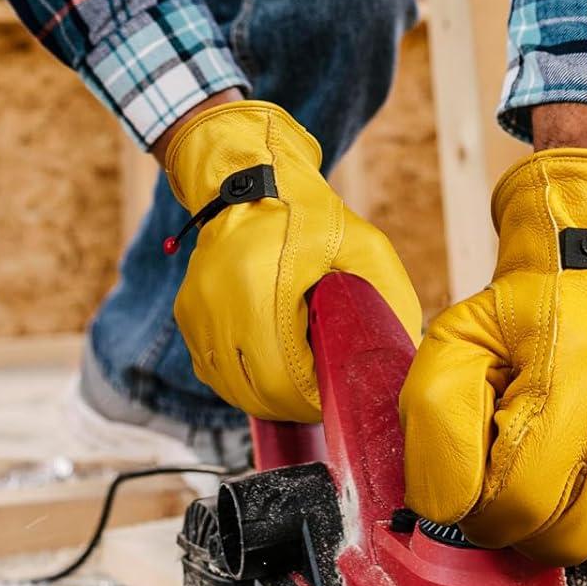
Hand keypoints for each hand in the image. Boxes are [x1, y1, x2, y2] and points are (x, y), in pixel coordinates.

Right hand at [165, 100, 421, 421]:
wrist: (252, 181)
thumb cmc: (311, 216)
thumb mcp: (364, 247)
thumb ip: (390, 300)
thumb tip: (400, 359)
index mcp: (261, 286)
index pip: (282, 380)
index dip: (311, 400)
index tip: (333, 393)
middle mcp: (218, 303)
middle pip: (252, 392)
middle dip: (290, 404)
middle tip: (319, 396)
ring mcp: (196, 309)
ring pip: (227, 386)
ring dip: (261, 396)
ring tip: (294, 384)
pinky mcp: (185, 313)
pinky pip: (210, 368)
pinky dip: (237, 377)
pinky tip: (264, 367)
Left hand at [400, 147, 586, 565]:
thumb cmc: (511, 317)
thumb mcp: (454, 345)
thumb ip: (436, 423)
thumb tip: (447, 510)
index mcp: (576, 375)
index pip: (523, 500)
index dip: (483, 516)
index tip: (469, 497)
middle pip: (567, 533)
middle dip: (519, 527)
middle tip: (499, 489)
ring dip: (558, 520)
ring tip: (540, 466)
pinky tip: (578, 467)